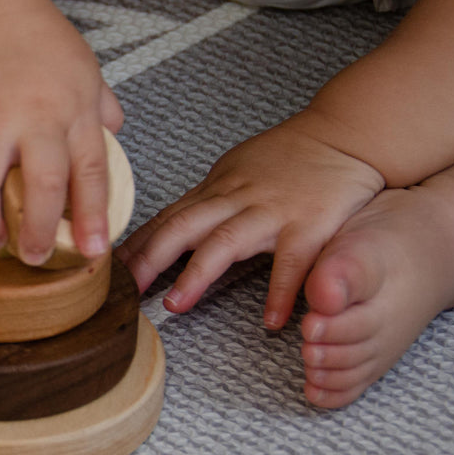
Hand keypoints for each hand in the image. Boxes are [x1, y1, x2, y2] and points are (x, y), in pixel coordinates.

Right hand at [0, 0, 123, 264]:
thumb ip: (100, 106)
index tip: (92, 250)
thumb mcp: (84, 67)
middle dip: (37, 233)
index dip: (92, 217)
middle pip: (38, 186)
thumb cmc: (35, 35)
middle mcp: (32, 115)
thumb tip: (117, 135)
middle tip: (34, 258)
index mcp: (72, 106)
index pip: (89, 171)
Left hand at [117, 113, 385, 328]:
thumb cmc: (292, 156)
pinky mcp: (311, 224)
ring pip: (225, 241)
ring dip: (196, 274)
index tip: (105, 270)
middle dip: (148, 258)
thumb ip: (207, 201)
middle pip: (182, 227)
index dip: (135, 245)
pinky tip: (271, 320)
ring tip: (174, 305)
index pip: (166, 218)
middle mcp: (237, 198)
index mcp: (217, 189)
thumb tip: (169, 225)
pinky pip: (294, 262)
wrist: (347, 134)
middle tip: (124, 290)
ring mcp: (272, 211)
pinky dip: (282, 291)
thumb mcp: (238, 170)